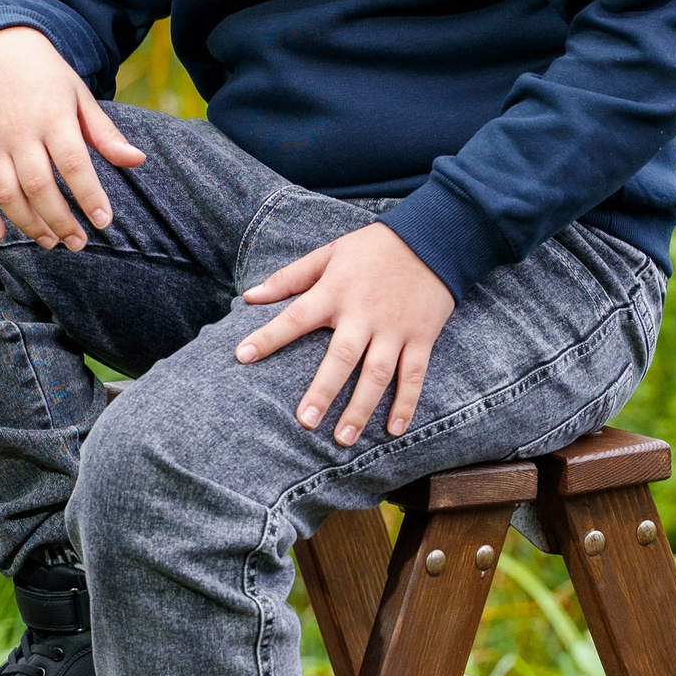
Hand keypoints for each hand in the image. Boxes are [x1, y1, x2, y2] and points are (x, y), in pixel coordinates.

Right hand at [0, 26, 145, 248]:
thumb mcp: (80, 96)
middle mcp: (19, 131)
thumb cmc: (47, 77)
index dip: (89, 196)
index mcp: (52, 116)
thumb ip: (105, 133)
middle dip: (60, 221)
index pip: (73, 163)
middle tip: (78, 243)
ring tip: (50, 242)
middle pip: (38, 186)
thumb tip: (138, 161)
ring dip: (28, 224)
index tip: (104, 221)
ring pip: (6, 193)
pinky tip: (0, 235)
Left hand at [235, 224, 454, 442]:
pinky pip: (414, 374)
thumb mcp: (329, 252)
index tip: (243, 356)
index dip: (270, 336)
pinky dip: (406, 403)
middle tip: (305, 422)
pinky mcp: (422, 337)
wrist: (432, 237)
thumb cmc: (373, 247)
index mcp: (336, 291)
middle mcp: (364, 313)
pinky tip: (394, 429)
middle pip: (341, 358)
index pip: (296, 316)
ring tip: (343, 438)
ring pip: (377, 374)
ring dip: (361, 408)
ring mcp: (395, 328)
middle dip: (323, 391)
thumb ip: (289, 278)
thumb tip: (249, 297)